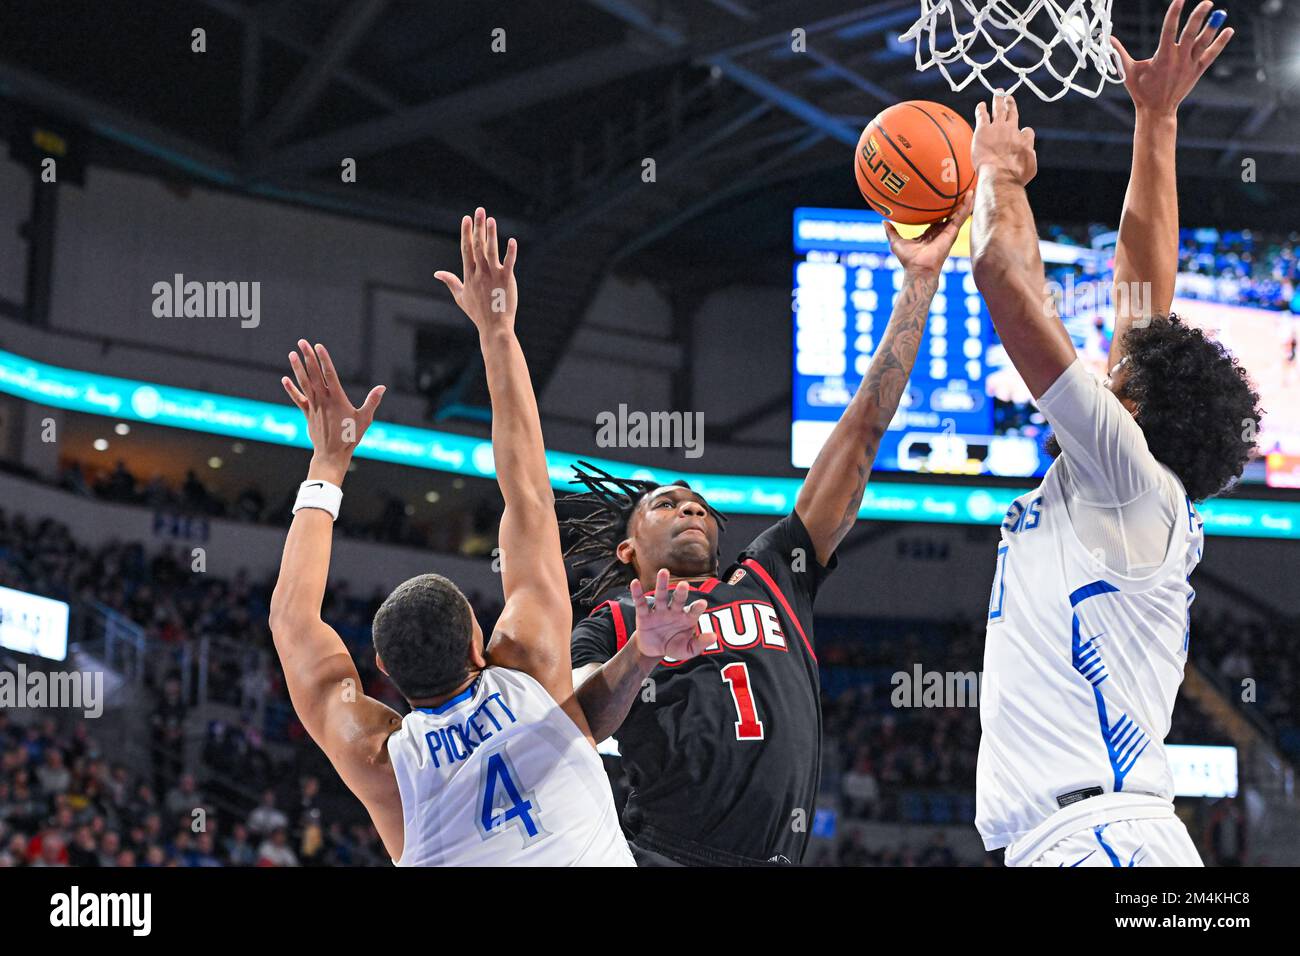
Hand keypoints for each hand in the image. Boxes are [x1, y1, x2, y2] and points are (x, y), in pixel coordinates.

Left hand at [281, 340, 384, 481]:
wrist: (332, 454)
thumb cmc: (350, 437)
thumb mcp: (365, 419)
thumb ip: (372, 402)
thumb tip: (382, 387)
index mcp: (337, 399)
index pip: (329, 374)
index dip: (323, 359)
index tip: (318, 346)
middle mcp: (323, 400)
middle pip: (314, 374)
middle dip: (308, 357)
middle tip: (302, 342)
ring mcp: (314, 406)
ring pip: (304, 383)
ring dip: (298, 368)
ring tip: (292, 353)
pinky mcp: (308, 414)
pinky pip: (298, 399)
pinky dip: (291, 389)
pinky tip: (285, 379)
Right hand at [434, 207, 517, 334]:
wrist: (494, 327)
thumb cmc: (478, 313)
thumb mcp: (460, 297)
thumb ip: (450, 282)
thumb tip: (437, 273)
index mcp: (469, 275)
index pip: (466, 249)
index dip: (466, 233)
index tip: (465, 218)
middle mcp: (480, 273)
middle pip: (478, 246)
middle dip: (478, 227)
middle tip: (479, 210)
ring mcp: (493, 276)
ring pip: (491, 251)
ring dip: (491, 234)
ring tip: (491, 219)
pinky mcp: (506, 280)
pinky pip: (509, 263)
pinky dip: (510, 252)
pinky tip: (511, 240)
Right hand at [629, 569, 710, 661]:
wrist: (653, 651)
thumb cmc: (673, 646)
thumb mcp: (687, 649)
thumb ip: (700, 643)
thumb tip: (714, 636)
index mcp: (686, 618)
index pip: (693, 611)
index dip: (697, 607)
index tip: (702, 603)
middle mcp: (673, 611)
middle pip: (678, 599)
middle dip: (680, 592)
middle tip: (684, 584)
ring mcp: (659, 611)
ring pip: (661, 596)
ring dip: (662, 584)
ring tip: (663, 572)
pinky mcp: (644, 615)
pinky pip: (641, 603)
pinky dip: (637, 593)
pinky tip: (635, 582)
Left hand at [884, 192, 973, 276]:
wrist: (918, 269)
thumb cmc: (908, 259)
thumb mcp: (896, 242)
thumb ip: (891, 231)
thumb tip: (884, 221)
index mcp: (930, 233)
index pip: (936, 218)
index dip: (938, 209)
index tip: (939, 198)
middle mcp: (941, 231)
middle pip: (949, 214)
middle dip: (954, 203)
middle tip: (958, 188)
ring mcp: (948, 232)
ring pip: (959, 213)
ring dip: (965, 201)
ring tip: (971, 187)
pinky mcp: (952, 232)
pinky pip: (961, 216)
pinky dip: (966, 205)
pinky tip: (971, 194)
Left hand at [972, 93, 1036, 186]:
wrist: (1000, 175)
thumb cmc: (1015, 177)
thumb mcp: (1030, 168)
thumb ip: (1030, 157)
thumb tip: (1029, 151)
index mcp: (1024, 140)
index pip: (1027, 131)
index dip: (1025, 133)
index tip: (1022, 135)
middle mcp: (1012, 130)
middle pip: (1012, 113)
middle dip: (1011, 104)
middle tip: (1009, 97)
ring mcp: (997, 128)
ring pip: (998, 109)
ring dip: (998, 100)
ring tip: (998, 93)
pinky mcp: (983, 130)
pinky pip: (982, 115)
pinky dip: (982, 109)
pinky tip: (981, 105)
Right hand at [1112, 1, 1232, 117]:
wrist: (1157, 111)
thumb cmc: (1141, 91)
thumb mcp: (1127, 72)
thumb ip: (1119, 53)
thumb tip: (1107, 39)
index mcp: (1162, 57)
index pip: (1169, 29)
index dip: (1175, 12)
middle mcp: (1178, 59)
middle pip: (1190, 33)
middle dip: (1199, 16)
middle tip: (1207, 2)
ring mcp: (1189, 65)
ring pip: (1203, 43)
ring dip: (1212, 27)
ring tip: (1220, 12)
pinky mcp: (1197, 71)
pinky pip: (1211, 55)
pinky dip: (1221, 43)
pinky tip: (1229, 30)